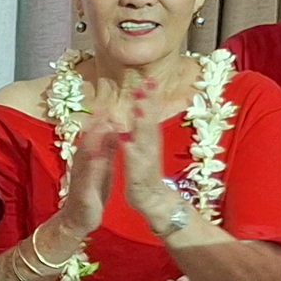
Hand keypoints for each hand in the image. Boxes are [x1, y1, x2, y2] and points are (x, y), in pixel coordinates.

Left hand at [118, 75, 181, 230]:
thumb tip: (142, 109)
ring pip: (144, 139)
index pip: (150, 115)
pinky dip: (130, 151)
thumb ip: (143, 130)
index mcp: (149, 140)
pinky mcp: (137, 175)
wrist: (154, 201)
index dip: (150, 98)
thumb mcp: (145, 148)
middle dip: (148, 103)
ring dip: (141, 123)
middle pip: (149, 121)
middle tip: (147, 84)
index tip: (148, 79)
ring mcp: (145, 161)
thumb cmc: (146, 173)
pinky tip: (125, 141)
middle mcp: (150, 147)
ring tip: (138, 107)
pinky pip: (134, 162)